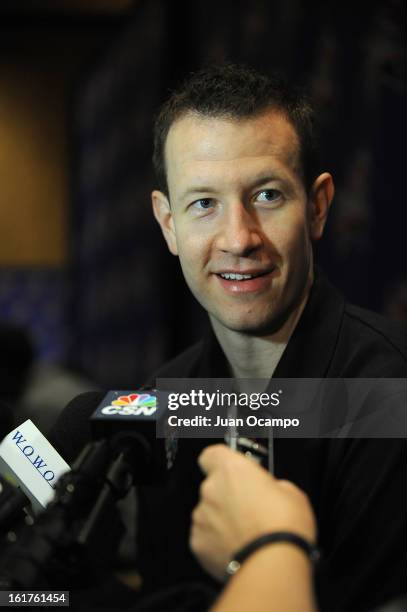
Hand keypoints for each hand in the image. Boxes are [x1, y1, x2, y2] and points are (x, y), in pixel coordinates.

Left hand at [190, 444, 315, 581]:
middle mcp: (211, 489)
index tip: (234, 470)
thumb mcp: (290, 492)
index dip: (222, 462)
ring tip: (246, 533)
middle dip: (228, 495)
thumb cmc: (283, 526)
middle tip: (251, 509)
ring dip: (222, 519)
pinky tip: (238, 547)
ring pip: (209, 513)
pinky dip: (217, 541)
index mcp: (231, 469)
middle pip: (213, 486)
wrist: (273, 564)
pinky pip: (205, 537)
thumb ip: (271, 485)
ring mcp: (202, 517)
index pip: (212, 454)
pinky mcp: (198, 543)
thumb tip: (269, 491)